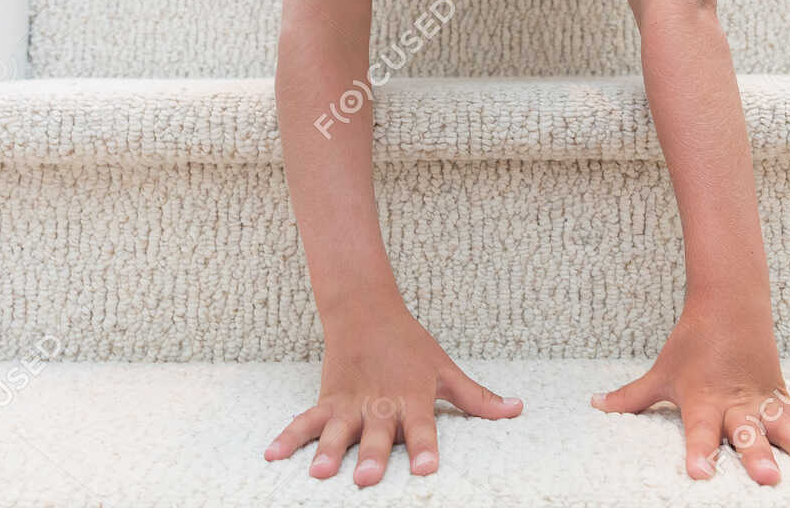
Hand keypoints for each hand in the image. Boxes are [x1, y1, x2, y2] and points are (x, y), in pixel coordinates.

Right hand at [263, 300, 522, 485]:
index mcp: (413, 398)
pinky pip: (305, 420)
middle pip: (378, 435)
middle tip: (366, 478)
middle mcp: (381, 404)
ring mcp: (351, 403)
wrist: (366, 310)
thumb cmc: (411, 346)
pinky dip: (288, 437)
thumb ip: (477, 398)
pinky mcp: (328, 400)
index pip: (423, 428)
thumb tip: (517, 409)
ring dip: (328, 451)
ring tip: (320, 472)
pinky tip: (272, 455)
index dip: (427, 448)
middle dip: (373, 456)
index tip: (429, 469)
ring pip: (338, 430)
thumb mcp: (445, 370)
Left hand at [588, 292, 789, 482]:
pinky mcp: (782, 394)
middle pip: (748, 431)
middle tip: (768, 477)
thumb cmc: (691, 343)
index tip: (699, 474)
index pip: (697, 431)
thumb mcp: (661, 373)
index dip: (697, 452)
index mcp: (704, 401)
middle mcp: (736, 403)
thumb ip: (632, 397)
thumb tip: (596, 405)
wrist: (727, 303)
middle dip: (757, 453)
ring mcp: (763, 398)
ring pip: (787, 422)